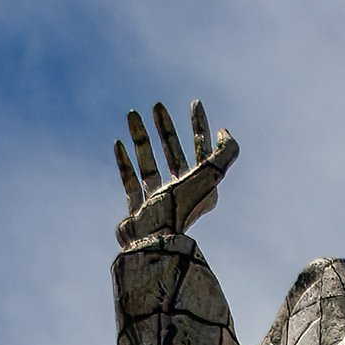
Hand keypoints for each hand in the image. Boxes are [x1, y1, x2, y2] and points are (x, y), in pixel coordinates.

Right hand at [113, 96, 239, 244]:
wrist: (151, 240)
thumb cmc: (179, 207)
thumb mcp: (210, 175)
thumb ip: (225, 152)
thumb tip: (224, 132)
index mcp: (202, 189)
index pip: (202, 151)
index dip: (200, 126)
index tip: (195, 103)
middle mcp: (182, 195)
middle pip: (175, 155)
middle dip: (167, 129)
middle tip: (157, 106)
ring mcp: (158, 203)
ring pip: (149, 164)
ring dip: (141, 138)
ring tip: (132, 114)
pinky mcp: (138, 211)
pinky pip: (130, 182)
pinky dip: (124, 162)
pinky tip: (118, 143)